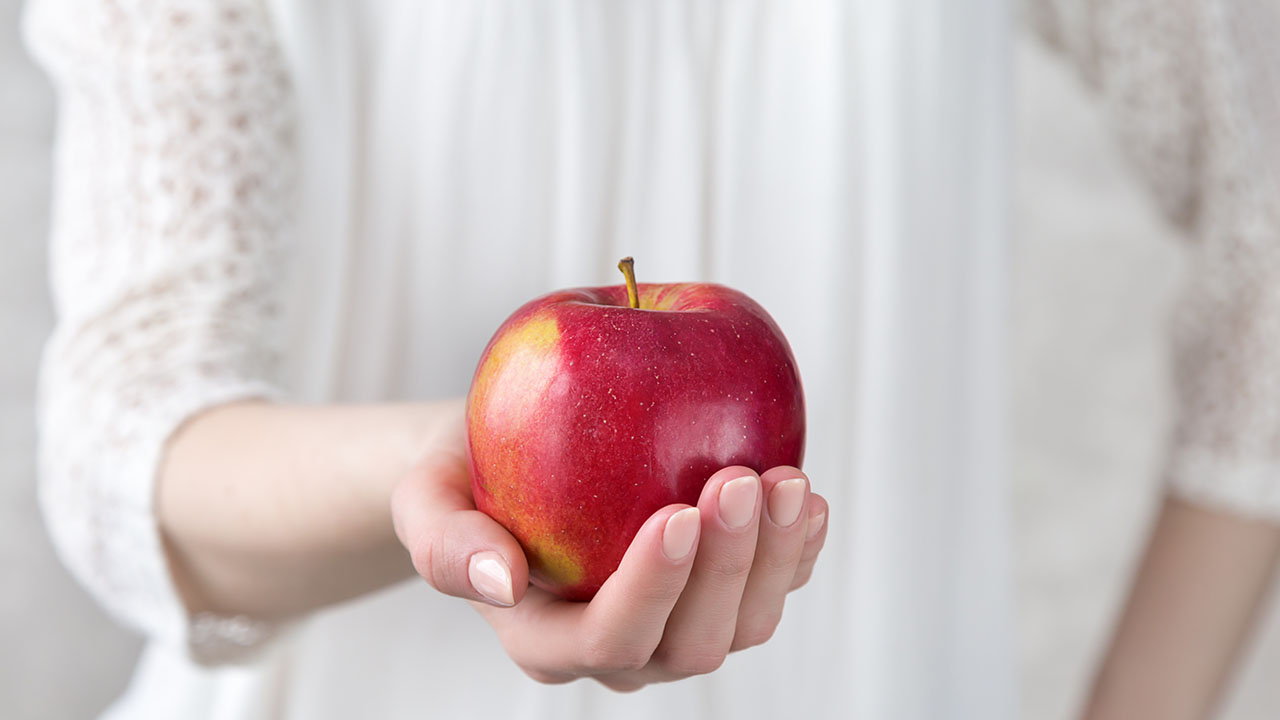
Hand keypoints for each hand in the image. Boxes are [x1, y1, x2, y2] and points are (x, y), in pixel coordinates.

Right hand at [391, 411, 828, 690]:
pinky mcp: (714, 590)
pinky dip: (798, 554)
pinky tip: (808, 502)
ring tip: (788, 482)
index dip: (653, 587)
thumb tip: (501, 580)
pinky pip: (768, 592)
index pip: (610, 638)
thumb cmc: (462, 477)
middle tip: (739, 481)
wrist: (504, 459)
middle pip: (690, 643)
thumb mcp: (424, 498)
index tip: (677, 511)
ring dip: (775, 560)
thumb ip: (443, 545)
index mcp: (547, 641)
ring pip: (741, 627)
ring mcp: (674, 625)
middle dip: (726, 568)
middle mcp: (620, 648)